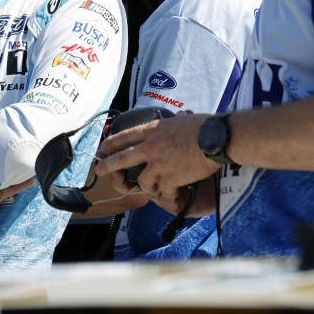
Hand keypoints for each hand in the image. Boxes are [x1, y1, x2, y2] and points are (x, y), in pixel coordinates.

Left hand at [94, 112, 218, 197]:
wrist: (215, 138)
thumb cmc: (203, 126)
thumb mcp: (179, 120)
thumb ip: (170, 126)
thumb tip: (178, 118)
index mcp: (152, 131)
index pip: (125, 137)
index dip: (111, 144)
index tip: (102, 148)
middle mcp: (151, 147)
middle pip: (121, 158)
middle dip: (107, 165)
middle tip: (98, 170)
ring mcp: (158, 164)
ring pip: (142, 181)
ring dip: (147, 186)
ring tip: (153, 188)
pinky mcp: (169, 178)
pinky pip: (161, 191)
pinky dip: (166, 194)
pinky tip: (171, 195)